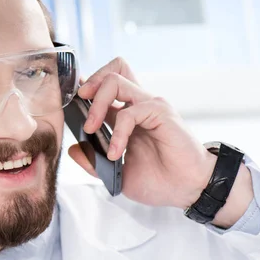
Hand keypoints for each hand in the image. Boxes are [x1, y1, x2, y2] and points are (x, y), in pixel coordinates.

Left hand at [68, 58, 252, 225]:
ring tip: (91, 131)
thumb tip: (73, 149)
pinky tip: (117, 153)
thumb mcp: (117, 174)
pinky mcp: (161, 113)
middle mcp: (138, 105)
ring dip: (96, 105)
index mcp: (128, 115)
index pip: (106, 84)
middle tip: (78, 105)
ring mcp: (150, 106)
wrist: (188, 190)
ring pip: (116, 81)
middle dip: (89, 83)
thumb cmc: (160, 181)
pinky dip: (117, 132)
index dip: (86, 87)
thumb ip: (95, 162)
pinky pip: (130, 112)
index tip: (71, 103)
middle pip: (113, 69)